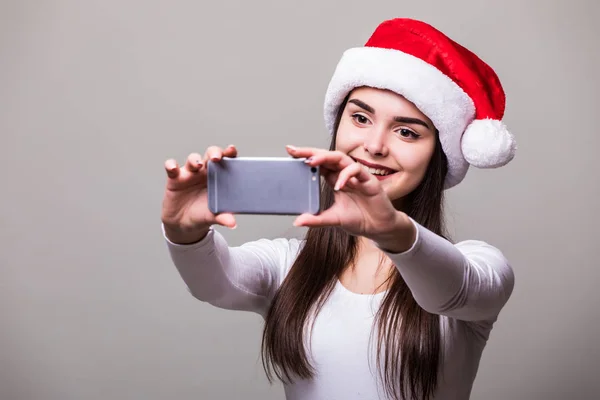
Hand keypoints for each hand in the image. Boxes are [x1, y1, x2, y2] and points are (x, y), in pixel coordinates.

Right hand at [161, 145, 237, 243]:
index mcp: (219, 177)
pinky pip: (171, 168)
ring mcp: (190, 173)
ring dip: (195, 160)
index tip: (232, 150)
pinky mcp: (175, 178)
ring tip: (198, 165)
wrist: (182, 224)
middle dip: (214, 152)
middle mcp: (205, 171)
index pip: (226, 161)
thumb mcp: (213, 216)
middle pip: (210, 155)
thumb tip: (232, 223)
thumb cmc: (202, 214)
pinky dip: (171, 165)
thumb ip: (222, 217)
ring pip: (193, 159)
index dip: (229, 153)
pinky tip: (173, 168)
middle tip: (216, 157)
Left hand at [286, 145, 413, 249]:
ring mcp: (357, 176)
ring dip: (326, 158)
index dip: (306, 157)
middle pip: (327, 157)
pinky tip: (339, 184)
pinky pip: (357, 171)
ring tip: (312, 161)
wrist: (379, 228)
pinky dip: (346, 175)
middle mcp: (344, 175)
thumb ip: (316, 220)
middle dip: (311, 152)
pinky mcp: (369, 181)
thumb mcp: (333, 219)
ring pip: (341, 158)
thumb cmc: (358, 219)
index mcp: (334, 180)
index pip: (319, 164)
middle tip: (295, 151)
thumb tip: (298, 221)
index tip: (290, 152)